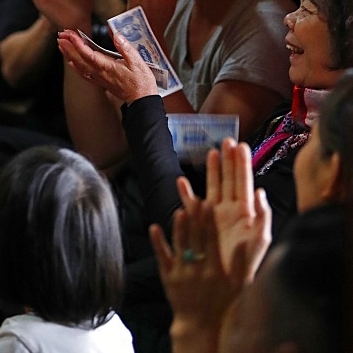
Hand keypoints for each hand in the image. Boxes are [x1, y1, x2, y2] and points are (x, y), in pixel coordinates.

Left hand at [57, 26, 157, 102]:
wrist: (142, 100)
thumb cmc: (141, 82)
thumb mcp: (137, 62)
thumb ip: (125, 47)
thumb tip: (116, 35)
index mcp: (107, 66)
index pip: (88, 53)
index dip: (77, 43)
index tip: (70, 34)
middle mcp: (100, 73)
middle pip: (79, 59)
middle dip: (69, 46)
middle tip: (61, 35)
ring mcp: (99, 78)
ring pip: (79, 66)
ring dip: (69, 54)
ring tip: (62, 44)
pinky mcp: (101, 82)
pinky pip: (84, 74)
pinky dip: (75, 66)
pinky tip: (71, 62)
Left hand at [149, 201, 241, 350]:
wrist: (200, 328)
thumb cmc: (221, 305)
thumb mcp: (237, 288)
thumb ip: (242, 265)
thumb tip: (244, 243)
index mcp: (215, 270)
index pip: (212, 240)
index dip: (209, 221)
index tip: (209, 205)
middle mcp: (198, 270)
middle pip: (196, 239)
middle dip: (196, 218)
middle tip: (195, 200)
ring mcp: (181, 274)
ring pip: (179, 245)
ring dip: (179, 228)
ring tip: (179, 211)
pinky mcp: (167, 278)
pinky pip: (162, 257)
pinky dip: (157, 242)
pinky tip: (154, 227)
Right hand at [178, 139, 271, 282]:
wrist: (218, 302)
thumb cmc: (240, 275)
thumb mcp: (258, 245)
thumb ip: (262, 218)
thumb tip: (260, 191)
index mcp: (241, 217)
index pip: (242, 185)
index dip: (241, 164)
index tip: (239, 144)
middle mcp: (225, 217)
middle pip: (226, 184)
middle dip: (226, 162)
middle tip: (225, 141)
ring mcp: (209, 223)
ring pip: (208, 190)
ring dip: (209, 174)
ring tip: (209, 154)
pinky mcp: (195, 229)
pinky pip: (188, 209)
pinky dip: (184, 197)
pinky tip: (181, 184)